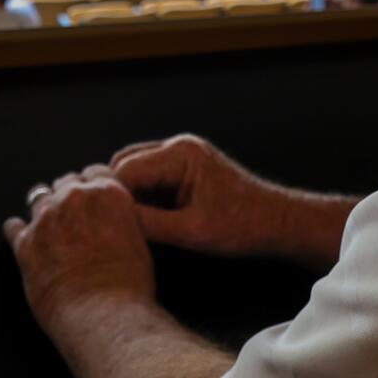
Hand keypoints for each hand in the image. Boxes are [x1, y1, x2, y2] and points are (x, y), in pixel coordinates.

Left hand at [3, 166, 154, 334]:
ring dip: (43, 209)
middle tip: (71, 213)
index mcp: (108, 194)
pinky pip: (13, 227)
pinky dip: (16, 230)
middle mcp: (74, 199)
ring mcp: (46, 219)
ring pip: (38, 198)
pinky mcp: (25, 243)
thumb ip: (122, 220)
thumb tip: (115, 222)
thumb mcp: (140, 243)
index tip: (90, 192)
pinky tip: (18, 233)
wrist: (104, 316)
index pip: (96, 171)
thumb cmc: (128, 288)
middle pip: (65, 182)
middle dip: (68, 195)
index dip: (93, 183)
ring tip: (46, 222)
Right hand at [112, 134, 356, 268]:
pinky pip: (150, 179)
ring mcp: (180, 156)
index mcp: (179, 154)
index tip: (100, 225)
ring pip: (134, 172)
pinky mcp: (184, 170)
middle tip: (110, 226)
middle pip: (124, 166)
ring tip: (125, 226)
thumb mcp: (191, 231)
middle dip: (116, 195)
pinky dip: (142, 199)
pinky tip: (142, 222)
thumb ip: (148, 223)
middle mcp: (177, 147)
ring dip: (128, 197)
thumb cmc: (242, 226)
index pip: (125, 170)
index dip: (111, 198)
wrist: (277, 223)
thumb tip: (111, 220)